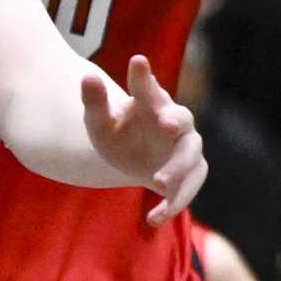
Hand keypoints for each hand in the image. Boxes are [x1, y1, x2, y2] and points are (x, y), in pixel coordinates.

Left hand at [80, 55, 205, 220]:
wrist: (132, 156)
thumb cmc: (116, 131)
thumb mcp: (98, 120)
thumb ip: (94, 100)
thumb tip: (88, 76)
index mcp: (149, 101)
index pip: (146, 86)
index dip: (142, 76)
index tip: (136, 61)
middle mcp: (173, 120)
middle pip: (183, 118)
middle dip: (176, 120)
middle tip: (167, 125)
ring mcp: (185, 147)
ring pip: (192, 156)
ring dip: (179, 169)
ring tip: (158, 183)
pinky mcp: (190, 172)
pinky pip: (191, 187)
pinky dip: (175, 202)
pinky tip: (153, 218)